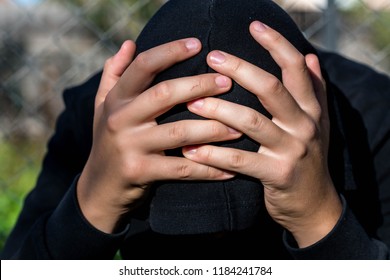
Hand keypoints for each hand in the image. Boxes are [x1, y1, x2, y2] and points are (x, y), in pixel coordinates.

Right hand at [77, 39, 239, 232]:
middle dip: (200, 86)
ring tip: (238, 126)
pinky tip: (230, 168)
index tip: (198, 43)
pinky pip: (182, 169)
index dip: (170, 51)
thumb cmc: (108, 140)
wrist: (99, 187)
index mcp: (116, 99)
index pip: (143, 66)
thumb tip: (128, 43)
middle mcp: (120, 119)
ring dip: (213, 129)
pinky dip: (208, 169)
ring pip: (180, 132)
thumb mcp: (103, 106)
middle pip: (164, 94)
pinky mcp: (141, 172)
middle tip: (228, 83)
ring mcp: (130, 146)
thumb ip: (114, 75)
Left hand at [183, 21, 341, 246]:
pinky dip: (214, 154)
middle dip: (240, 70)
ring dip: (218, 110)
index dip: (276, 43)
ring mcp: (292, 150)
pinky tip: (191, 150)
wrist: (314, 204)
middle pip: (270, 89)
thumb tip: (309, 56)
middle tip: (212, 58)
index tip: (253, 25)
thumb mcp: (317, 122)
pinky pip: (240, 161)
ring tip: (191, 102)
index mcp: (311, 108)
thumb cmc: (307, 158)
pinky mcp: (276, 175)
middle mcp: (305, 125)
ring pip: (251, 122)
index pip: (295, 68)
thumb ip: (314, 90)